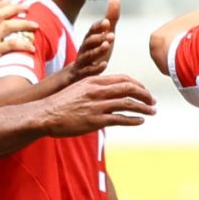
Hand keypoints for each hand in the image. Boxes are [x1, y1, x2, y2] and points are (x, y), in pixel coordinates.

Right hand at [36, 73, 155, 136]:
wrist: (46, 115)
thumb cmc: (61, 103)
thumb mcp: (79, 88)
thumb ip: (94, 88)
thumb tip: (108, 92)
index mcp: (94, 81)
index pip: (123, 78)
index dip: (137, 84)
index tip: (144, 90)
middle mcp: (98, 91)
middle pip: (129, 88)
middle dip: (145, 94)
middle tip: (153, 100)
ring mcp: (97, 106)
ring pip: (128, 103)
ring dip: (144, 107)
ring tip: (152, 111)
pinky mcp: (96, 120)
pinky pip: (120, 119)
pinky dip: (133, 120)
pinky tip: (140, 121)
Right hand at [64, 0, 121, 81]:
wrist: (78, 75)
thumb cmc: (94, 52)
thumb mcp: (104, 35)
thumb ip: (111, 19)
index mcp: (89, 39)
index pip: (92, 30)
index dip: (99, 26)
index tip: (108, 22)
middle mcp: (84, 49)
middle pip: (88, 42)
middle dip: (98, 37)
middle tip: (111, 35)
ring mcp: (82, 62)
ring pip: (87, 55)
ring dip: (97, 50)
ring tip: (107, 46)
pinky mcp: (83, 74)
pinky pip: (88, 71)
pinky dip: (95, 68)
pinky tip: (104, 65)